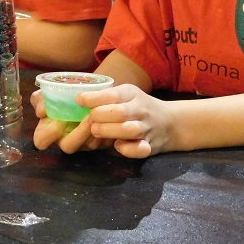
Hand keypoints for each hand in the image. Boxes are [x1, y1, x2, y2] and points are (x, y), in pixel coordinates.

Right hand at [30, 89, 112, 152]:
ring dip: (94, 130)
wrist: (88, 89)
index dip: (47, 136)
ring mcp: (83, 143)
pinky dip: (106, 129)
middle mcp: (65, 139)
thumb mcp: (49, 91)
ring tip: (98, 114)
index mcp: (49, 130)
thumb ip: (40, 98)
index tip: (57, 123)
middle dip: (78, 134)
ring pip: (88, 145)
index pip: (41, 141)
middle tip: (87, 118)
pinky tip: (107, 117)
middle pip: (68, 147)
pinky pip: (104, 141)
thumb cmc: (64, 92)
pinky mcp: (100, 142)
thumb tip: (41, 111)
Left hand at [31, 85, 173, 158]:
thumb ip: (103, 95)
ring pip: (129, 130)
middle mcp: (140, 109)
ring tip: (96, 131)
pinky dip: (127, 149)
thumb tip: (71, 98)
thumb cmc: (138, 106)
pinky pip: (139, 149)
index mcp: (131, 94)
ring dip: (109, 131)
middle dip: (100, 116)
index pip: (113, 94)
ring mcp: (146, 128)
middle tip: (89, 121)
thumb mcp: (125, 94)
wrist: (171, 122)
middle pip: (120, 112)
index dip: (94, 98)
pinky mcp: (150, 146)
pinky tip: (117, 146)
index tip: (78, 100)